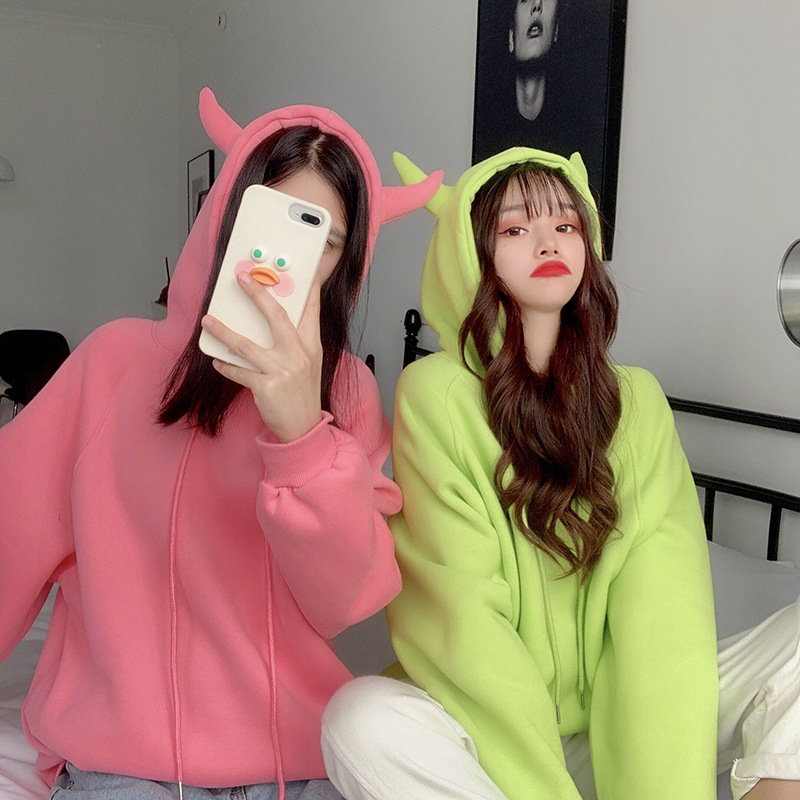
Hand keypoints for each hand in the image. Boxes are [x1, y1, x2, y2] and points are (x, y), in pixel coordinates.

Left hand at [201, 271, 323, 442]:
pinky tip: (218, 360)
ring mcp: (282, 370)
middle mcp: (298, 354)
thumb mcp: (308, 363)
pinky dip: (226, 365)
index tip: (303, 267)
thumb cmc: (302, 393)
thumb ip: (295, 340)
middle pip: (276, 317)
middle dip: (257, 294)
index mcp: (311, 345)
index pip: (310, 309)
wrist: (304, 427)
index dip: (307, 287)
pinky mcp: (266, 387)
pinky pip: (239, 371)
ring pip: (247, 344)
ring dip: (224, 331)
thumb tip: (271, 320)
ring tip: (207, 320)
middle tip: (241, 278)